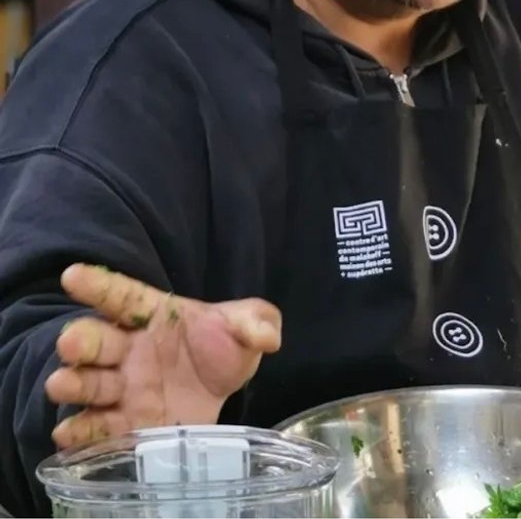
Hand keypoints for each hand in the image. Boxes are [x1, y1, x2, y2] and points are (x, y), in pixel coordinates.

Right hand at [46, 264, 281, 447]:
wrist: (223, 391)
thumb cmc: (223, 349)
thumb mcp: (246, 328)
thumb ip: (255, 323)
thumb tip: (268, 336)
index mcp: (154, 317)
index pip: (123, 297)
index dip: (98, 285)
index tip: (73, 275)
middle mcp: (129, 350)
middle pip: (96, 340)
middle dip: (81, 340)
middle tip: (72, 342)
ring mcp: (122, 388)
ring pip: (88, 382)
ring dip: (74, 383)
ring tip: (63, 384)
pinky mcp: (123, 423)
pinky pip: (96, 427)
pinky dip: (80, 431)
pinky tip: (69, 433)